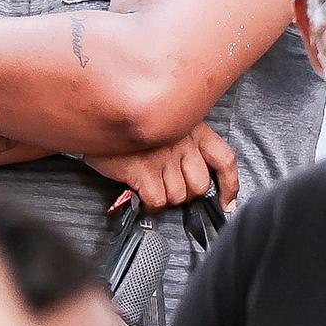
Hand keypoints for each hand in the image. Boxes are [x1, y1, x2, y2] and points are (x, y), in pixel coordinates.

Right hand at [95, 123, 239, 212]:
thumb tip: (198, 180)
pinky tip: (143, 197)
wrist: (95, 119)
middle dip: (186, 194)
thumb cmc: (133, 127)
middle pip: (200, 186)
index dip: (230, 186)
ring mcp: (163, 157)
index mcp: (195, 130)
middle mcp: (182, 142)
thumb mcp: (168, 127)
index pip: (226, 161)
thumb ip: (187, 146)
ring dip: (165, 198)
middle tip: (170, 188)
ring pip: (178, 196)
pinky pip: (157, 200)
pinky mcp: (142, 170)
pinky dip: (151, 206)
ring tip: (152, 187)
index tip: (226, 203)